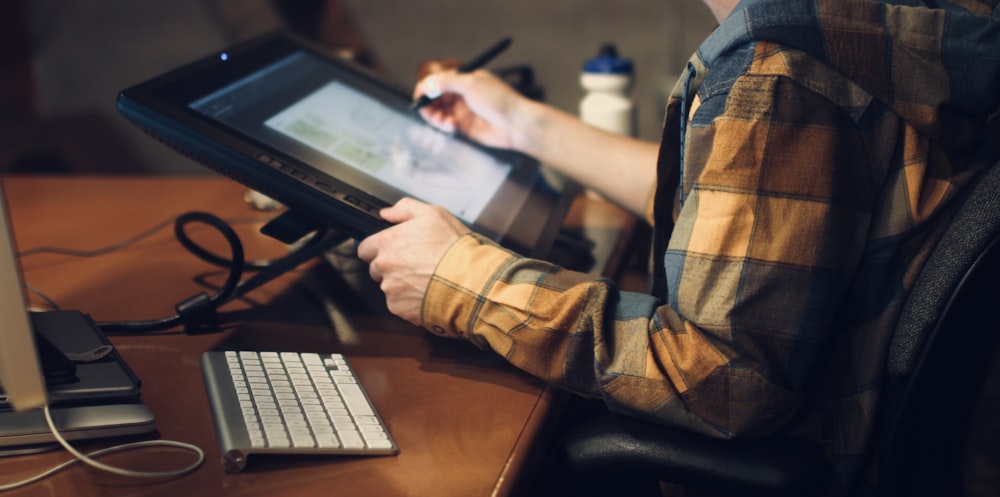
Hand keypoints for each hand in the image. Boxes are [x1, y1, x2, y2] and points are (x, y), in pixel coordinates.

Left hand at [356, 198, 470, 325]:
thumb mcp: (434, 214)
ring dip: (402, 285)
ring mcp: (391, 289)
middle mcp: (385, 266)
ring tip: (426, 279)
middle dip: (391, 267)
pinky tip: (428, 292)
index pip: (365, 248)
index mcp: (388, 242)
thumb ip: (405, 209)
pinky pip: (400, 305)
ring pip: (389, 287)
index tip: (392, 250)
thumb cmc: (454, 248)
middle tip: (415, 264)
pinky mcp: (400, 309)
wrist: (471, 280)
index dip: (378, 248)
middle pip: (376, 269)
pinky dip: (410, 301)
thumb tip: (386, 214)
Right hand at [413, 66, 529, 149]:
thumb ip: (446, 82)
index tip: (419, 94)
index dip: (427, 87)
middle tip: (425, 109)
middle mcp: (462, 95)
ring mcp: (463, 111)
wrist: (515, 123)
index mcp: (465, 80)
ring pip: (439, 113)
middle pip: (436, 98)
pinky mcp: (464, 127)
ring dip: (434, 116)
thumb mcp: (470, 84)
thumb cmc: (499, 100)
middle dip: (428, 103)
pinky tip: (451, 126)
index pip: (439, 81)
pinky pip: (446, 125)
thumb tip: (427, 85)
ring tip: (440, 120)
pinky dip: (444, 125)